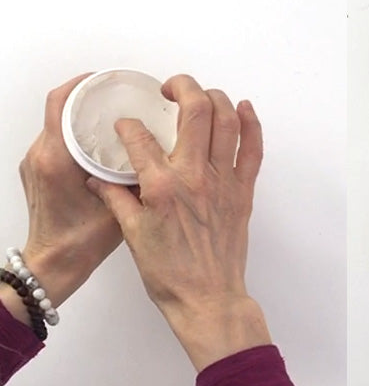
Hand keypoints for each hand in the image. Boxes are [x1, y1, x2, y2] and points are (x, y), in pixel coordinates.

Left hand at [0, 74, 122, 327]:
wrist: (53, 265)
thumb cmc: (82, 241)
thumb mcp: (120, 202)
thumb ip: (136, 174)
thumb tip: (160, 149)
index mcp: (56, 158)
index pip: (60, 103)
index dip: (81, 84)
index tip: (106, 78)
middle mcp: (40, 156)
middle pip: (58, 109)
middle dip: (86, 96)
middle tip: (117, 93)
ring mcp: (35, 164)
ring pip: (56, 124)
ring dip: (80, 114)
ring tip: (113, 113)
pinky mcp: (38, 172)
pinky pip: (54, 139)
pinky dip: (75, 130)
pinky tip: (100, 139)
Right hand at [87, 75, 269, 371]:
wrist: (207, 297)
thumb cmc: (169, 272)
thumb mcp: (132, 235)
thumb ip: (116, 199)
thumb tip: (98, 178)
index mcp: (162, 187)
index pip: (140, 139)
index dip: (129, 126)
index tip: (125, 125)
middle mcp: (195, 176)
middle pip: (195, 112)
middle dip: (182, 88)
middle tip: (169, 88)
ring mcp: (224, 180)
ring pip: (227, 121)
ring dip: (216, 98)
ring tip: (201, 95)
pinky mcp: (244, 190)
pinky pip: (254, 148)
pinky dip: (252, 123)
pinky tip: (244, 107)